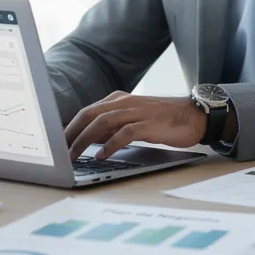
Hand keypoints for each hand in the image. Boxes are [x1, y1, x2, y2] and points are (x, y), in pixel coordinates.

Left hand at [64, 92, 205, 160]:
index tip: (59, 142)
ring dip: (85, 140)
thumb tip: (90, 138)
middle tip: (60, 150)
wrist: (195, 116)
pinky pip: (124, 133)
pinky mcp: (149, 124)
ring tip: (74, 155)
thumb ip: (114, 126)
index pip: (88, 111)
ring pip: (102, 122)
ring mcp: (137, 112)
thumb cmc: (164, 120)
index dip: (71, 126)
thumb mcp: (134, 119)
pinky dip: (110, 144)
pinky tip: (102, 155)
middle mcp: (125, 102)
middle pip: (90, 114)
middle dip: (72, 133)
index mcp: (120, 99)